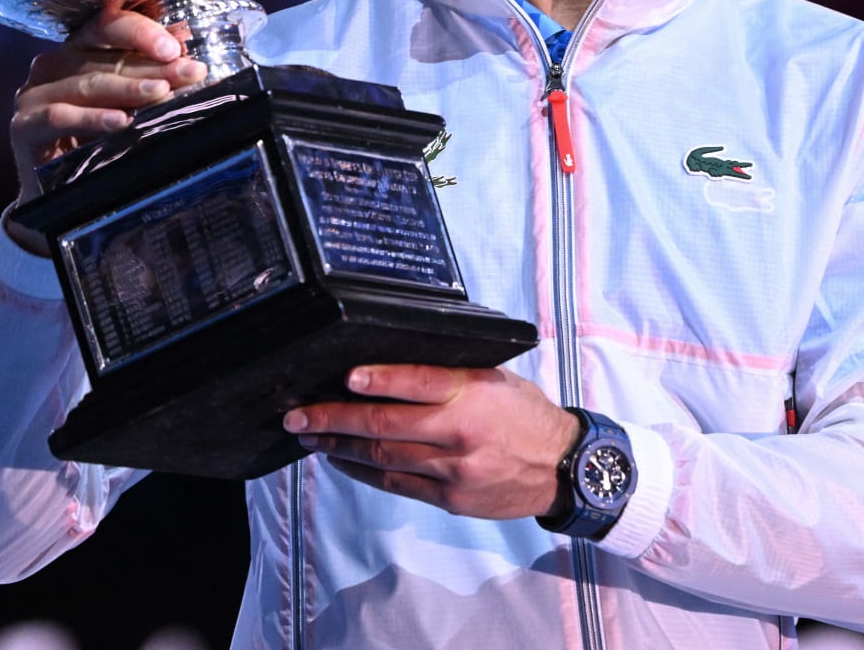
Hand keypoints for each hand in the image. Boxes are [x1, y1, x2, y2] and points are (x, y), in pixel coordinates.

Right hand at [5, 7, 206, 239]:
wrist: (54, 190)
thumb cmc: (95, 141)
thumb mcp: (126, 107)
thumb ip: (151, 84)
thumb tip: (194, 69)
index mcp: (78, 50)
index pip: (109, 26)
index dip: (143, 33)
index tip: (177, 49)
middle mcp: (54, 65)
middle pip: (107, 58)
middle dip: (153, 66)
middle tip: (190, 73)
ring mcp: (34, 93)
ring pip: (88, 83)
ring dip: (129, 88)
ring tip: (162, 92)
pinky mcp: (24, 125)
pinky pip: (61, 116)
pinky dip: (92, 118)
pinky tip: (120, 121)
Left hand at [283, 365, 579, 519]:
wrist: (563, 469)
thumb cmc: (527, 416)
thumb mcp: (497, 380)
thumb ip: (452, 374)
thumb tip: (392, 366)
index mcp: (474, 393)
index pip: (419, 382)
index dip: (380, 380)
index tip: (345, 377)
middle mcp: (460, 431)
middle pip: (385, 424)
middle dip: (334, 418)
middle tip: (300, 414)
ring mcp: (452, 468)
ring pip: (383, 456)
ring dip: (339, 445)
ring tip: (310, 434)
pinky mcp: (449, 497)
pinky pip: (396, 483)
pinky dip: (363, 470)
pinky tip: (342, 459)